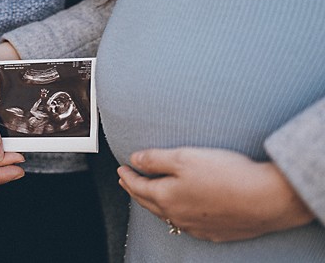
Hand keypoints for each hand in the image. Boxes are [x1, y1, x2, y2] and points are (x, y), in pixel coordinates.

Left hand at [117, 147, 314, 241]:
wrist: (265, 199)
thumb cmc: (226, 175)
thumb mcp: (184, 157)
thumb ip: (155, 159)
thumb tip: (134, 160)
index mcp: (166, 196)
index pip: (138, 186)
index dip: (127, 176)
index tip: (121, 169)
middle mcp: (177, 215)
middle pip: (148, 202)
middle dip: (135, 190)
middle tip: (127, 182)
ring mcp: (195, 226)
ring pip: (166, 215)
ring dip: (153, 203)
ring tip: (148, 195)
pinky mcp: (214, 231)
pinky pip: (185, 224)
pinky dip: (175, 214)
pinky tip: (179, 212)